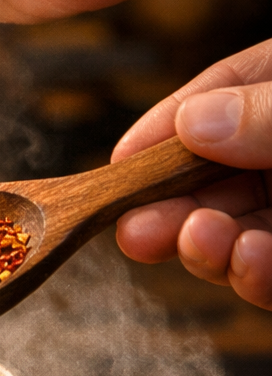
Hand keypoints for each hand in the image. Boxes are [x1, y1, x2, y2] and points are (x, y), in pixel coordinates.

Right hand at [114, 41, 271, 309]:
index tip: (119, 161)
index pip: (216, 99)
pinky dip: (256, 277)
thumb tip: (191, 124)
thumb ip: (271, 108)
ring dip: (208, 248)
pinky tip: (247, 262)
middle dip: (170, 208)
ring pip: (238, 234)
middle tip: (138, 230)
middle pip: (212, 179)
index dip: (160, 133)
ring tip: (199, 241)